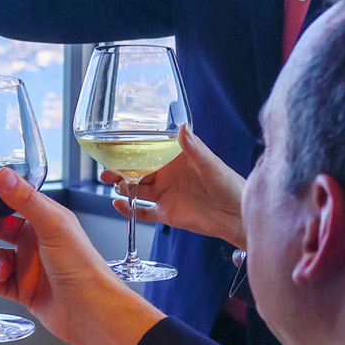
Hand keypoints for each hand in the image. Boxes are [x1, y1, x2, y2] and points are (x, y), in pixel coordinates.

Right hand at [0, 167, 162, 344]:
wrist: (90, 311)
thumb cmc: (81, 266)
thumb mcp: (52, 226)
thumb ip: (25, 200)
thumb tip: (3, 175)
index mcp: (45, 220)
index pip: (11, 204)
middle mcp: (36, 241)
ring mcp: (30, 266)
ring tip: (1, 271)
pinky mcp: (24, 290)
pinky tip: (0, 284)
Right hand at [102, 125, 245, 249]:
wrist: (237, 217)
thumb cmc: (230, 186)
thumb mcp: (210, 164)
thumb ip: (194, 147)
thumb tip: (182, 127)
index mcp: (176, 160)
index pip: (148, 151)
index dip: (131, 149)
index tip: (114, 147)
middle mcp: (168, 175)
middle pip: (137, 171)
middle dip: (120, 170)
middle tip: (107, 171)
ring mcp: (166, 195)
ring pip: (136, 190)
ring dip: (122, 188)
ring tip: (114, 186)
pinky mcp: (166, 214)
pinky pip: (143, 212)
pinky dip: (129, 210)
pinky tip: (119, 205)